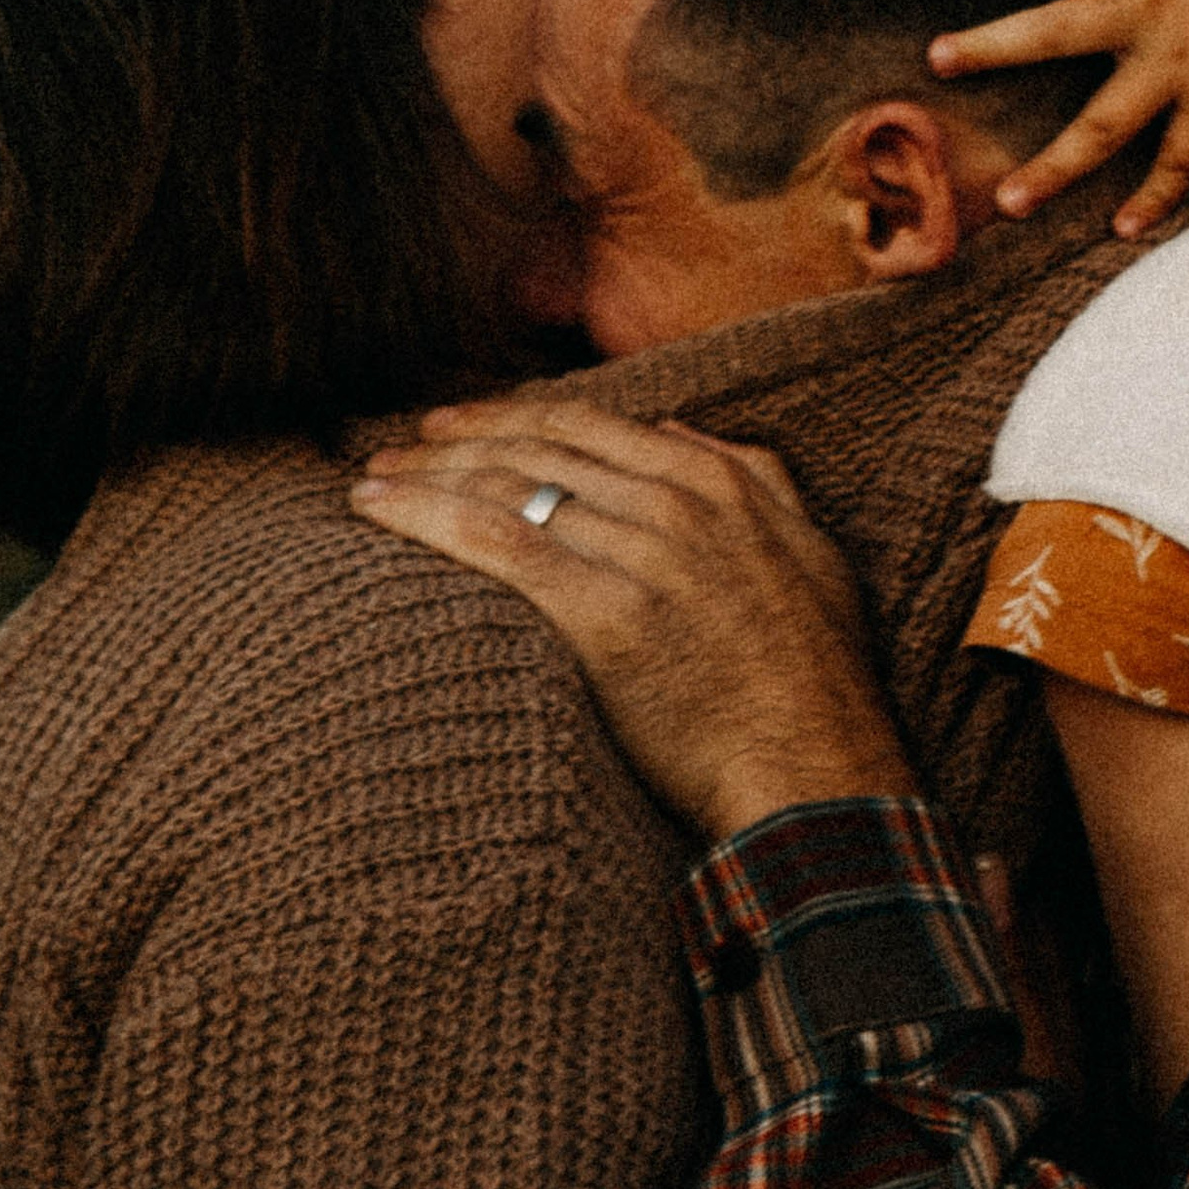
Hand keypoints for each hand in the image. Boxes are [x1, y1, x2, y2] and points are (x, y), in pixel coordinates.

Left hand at [352, 404, 917, 840]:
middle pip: (535, 449)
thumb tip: (682, 428)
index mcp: (717, 479)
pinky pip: (496, 543)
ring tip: (371, 481)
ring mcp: (640, 553)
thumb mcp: (812, 553)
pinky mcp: (603, 614)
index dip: (510, 418)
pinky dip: (425, 516)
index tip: (456, 424)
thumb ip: (759, 475)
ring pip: (506, 487)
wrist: (816, 771)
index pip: (585, 425)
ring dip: (425, 476)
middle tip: (394, 446)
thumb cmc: (817, 679)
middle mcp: (675, 501)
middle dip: (454, 441)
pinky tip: (376, 511)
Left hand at [928, 0, 1188, 234]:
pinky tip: (1120, 229)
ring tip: (1011, 205)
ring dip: (1055, 167)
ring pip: (1102, 126)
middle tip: (940, 62)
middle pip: (1055, 31)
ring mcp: (1177, 69)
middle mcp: (1148, 15)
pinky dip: (1152, 199)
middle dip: (993, 48)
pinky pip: (1175, 163)